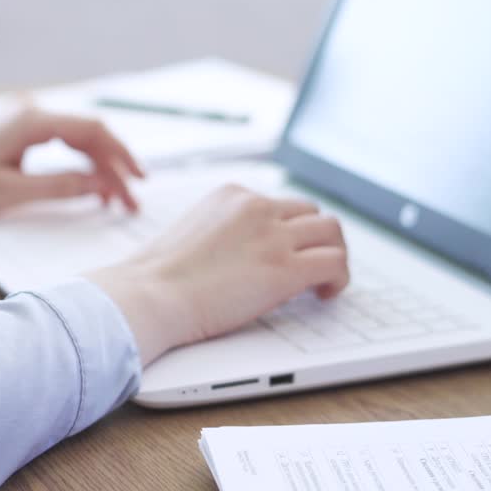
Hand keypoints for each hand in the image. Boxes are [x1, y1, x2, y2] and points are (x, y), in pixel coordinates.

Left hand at [0, 107, 144, 216]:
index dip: (120, 156)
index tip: (137, 182)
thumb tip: (101, 185)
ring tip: (116, 197)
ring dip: (100, 165)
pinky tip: (91, 184)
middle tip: (133, 198)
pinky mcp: (20, 128)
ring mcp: (27, 117)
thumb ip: (60, 186)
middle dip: (115, 165)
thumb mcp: (11, 193)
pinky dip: (80, 160)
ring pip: (79, 137)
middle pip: (91, 133)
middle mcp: (33, 110)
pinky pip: (62, 140)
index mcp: (31, 121)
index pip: (93, 131)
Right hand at [87, 184, 348, 364]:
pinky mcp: (286, 267)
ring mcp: (274, 235)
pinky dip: (339, 278)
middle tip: (311, 265)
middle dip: (315, 238)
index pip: (278, 203)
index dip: (288, 231)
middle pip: (311, 211)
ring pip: (332, 231)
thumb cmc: (158, 278)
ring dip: (334, 254)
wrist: (151, 295)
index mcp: (231, 195)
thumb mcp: (192, 233)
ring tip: (323, 280)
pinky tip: (324, 294)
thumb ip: (223, 231)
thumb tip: (243, 255)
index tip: (285, 252)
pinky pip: (335, 262)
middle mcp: (257, 206)